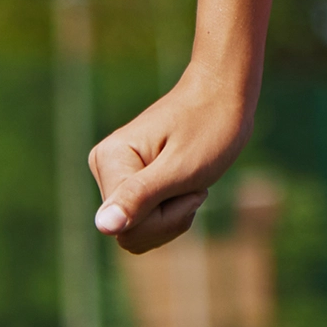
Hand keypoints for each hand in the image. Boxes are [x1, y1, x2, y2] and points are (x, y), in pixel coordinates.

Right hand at [87, 67, 255, 253]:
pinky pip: (146, 222)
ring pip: (139, 231)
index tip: (191, 185)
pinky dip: (173, 213)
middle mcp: (104, 167)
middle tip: (194, 185)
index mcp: (109, 160)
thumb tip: (103, 226)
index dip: (166, 217)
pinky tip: (185, 186)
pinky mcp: (131, 182)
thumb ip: (140, 197)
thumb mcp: (180, 168)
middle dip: (170, 218)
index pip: (126, 227)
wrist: (224, 94)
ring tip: (191, 182)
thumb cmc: (209, 126)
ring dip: (174, 216)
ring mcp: (116, 175)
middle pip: (130, 232)